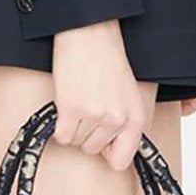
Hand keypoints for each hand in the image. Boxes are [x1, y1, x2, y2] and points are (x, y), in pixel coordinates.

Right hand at [51, 20, 147, 170]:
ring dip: (73, 125)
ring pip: (76, 142)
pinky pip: (62, 136)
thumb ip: (124, 125)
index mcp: (135, 119)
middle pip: (93, 150)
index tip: (102, 143)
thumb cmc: (106, 60)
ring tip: (80, 98)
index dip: (107, 152)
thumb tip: (110, 154)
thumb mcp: (127, 96)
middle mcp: (117, 120)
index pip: (121, 161)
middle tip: (89, 105)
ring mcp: (95, 116)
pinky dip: (60, 124)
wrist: (90, 32)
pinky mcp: (72, 110)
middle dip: (87, 132)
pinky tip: (68, 102)